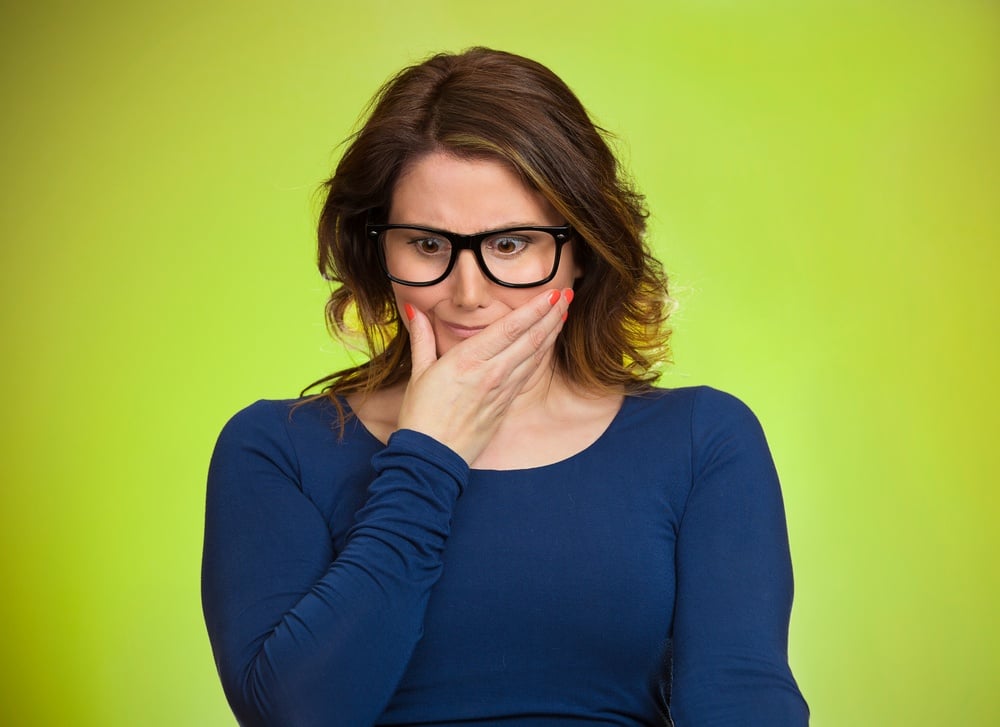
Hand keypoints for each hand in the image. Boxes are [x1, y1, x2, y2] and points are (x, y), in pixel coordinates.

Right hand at [396, 288, 571, 463]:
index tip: (550, 293)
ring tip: (563, 314)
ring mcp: (501, 391)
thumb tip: (415, 309)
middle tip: (567, 295)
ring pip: (534, 356)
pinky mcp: (505, 406)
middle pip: (530, 339)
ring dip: (551, 333)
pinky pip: (528, 375)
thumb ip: (422, 337)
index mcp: (467, 360)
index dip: (534, 309)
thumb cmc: (421, 416)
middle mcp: (490, 373)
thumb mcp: (419, 373)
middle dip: (551, 315)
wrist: (431, 459)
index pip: (510, 327)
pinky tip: (548, 345)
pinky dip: (541, 356)